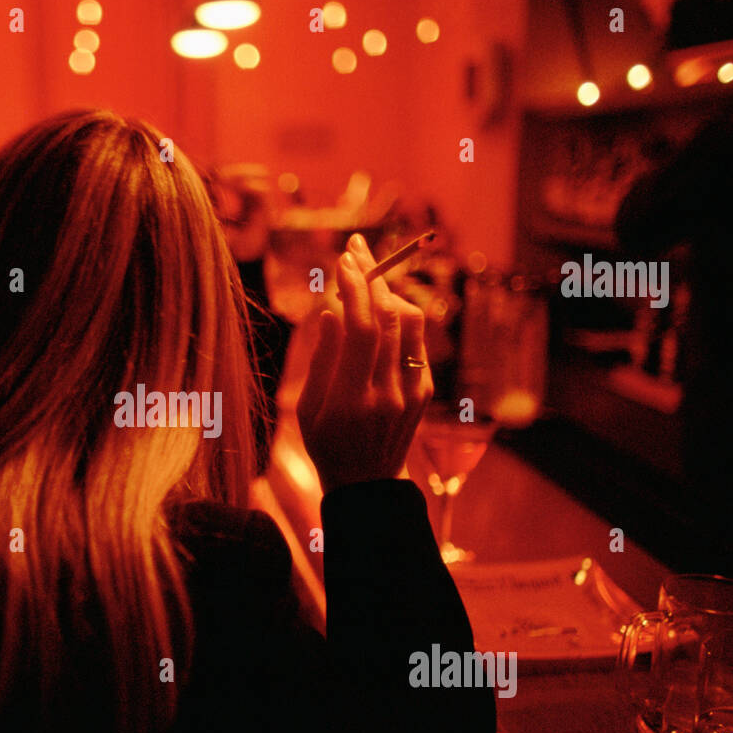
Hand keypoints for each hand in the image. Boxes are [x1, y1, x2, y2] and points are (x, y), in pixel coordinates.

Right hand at [297, 234, 432, 492]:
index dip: (353, 287)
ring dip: (389, 292)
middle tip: (357, 248)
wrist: (367, 484)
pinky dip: (400, 316)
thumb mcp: (307, 408)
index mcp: (351, 399)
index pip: (359, 328)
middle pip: (388, 317)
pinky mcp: (424, 390)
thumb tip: (332, 311)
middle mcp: (387, 392)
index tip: (343, 261)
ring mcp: (411, 391)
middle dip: (373, 275)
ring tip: (368, 277)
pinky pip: (417, 340)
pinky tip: (381, 308)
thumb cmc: (326, 444)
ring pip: (410, 323)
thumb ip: (321, 359)